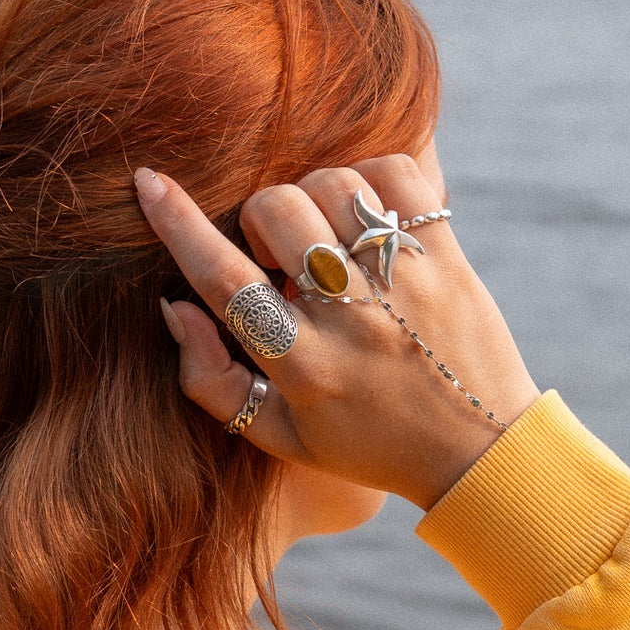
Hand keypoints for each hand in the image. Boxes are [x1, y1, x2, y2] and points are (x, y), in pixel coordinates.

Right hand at [134, 152, 539, 510]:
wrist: (481, 452)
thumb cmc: (367, 442)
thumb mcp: (278, 436)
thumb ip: (211, 381)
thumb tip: (177, 308)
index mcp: (303, 367)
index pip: (224, 280)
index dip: (177, 225)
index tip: (148, 183)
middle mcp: (352, 321)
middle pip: (277, 211)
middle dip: (263, 216)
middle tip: (282, 252)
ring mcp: (406, 285)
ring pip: (335, 184)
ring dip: (317, 197)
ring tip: (330, 238)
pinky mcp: (450, 259)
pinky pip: (400, 177)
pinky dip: (375, 178)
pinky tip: (369, 218)